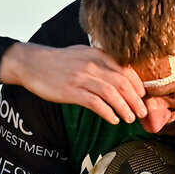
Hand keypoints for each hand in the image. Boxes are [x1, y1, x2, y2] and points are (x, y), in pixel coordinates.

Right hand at [0, 42, 146, 123]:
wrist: (32, 64)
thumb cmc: (57, 61)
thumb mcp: (82, 53)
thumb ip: (100, 61)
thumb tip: (118, 74)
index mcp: (97, 55)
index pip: (126, 70)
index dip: (138, 85)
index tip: (142, 96)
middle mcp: (92, 65)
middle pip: (122, 84)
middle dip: (136, 100)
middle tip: (142, 112)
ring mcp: (81, 78)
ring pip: (112, 95)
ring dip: (125, 109)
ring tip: (130, 119)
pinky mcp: (71, 92)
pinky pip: (95, 103)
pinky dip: (108, 113)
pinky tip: (113, 119)